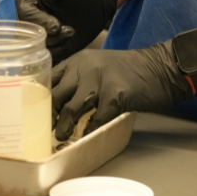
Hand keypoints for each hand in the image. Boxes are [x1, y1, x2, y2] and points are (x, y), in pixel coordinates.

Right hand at [15, 0, 117, 63]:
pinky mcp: (52, 46)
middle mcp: (31, 18)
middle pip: (26, 32)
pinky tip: (69, 44)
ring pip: (35, 47)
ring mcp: (40, 33)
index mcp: (30, 0)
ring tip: (71, 34)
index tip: (56, 25)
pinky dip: (56, 54)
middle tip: (67, 31)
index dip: (37, 20)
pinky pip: (46, 56)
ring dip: (53, 45)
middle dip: (46, 36)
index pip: (24, 11)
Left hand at [51, 42, 192, 140]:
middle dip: (50, 114)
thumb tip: (61, 104)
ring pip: (73, 106)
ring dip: (65, 124)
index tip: (35, 112)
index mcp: (80, 60)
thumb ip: (81, 79)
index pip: (51, 77)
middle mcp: (86, 66)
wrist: (162, 67)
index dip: (41, 97)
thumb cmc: (131, 71)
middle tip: (45, 129)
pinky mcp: (116, 93)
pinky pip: (97, 117)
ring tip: (60, 136)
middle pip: (58, 94)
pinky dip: (91, 128)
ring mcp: (100, 79)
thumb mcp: (100, 67)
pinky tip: (86, 135)